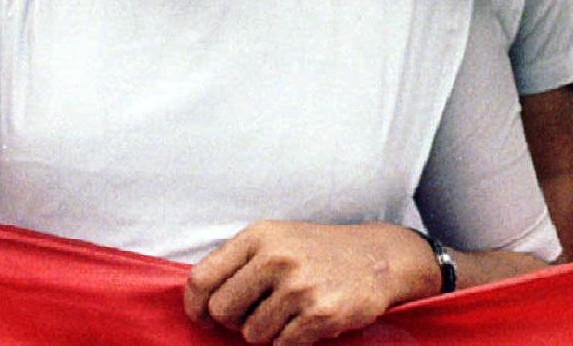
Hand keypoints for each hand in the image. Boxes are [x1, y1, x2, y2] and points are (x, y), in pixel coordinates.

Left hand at [186, 221, 434, 345]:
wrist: (377, 258)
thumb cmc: (317, 252)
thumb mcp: (276, 240)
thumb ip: (239, 263)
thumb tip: (201, 302)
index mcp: (258, 237)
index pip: (202, 277)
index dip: (195, 304)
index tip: (201, 317)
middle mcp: (276, 258)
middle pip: (222, 310)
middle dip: (233, 321)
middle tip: (254, 314)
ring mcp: (299, 287)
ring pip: (252, 334)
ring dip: (266, 332)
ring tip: (288, 313)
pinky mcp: (320, 314)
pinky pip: (282, 345)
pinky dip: (289, 340)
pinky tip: (305, 322)